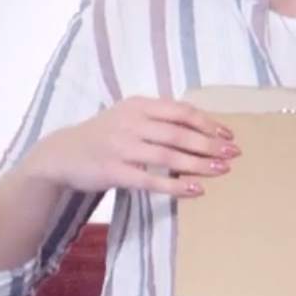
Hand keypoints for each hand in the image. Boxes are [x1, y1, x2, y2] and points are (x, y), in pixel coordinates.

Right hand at [23, 97, 237, 197]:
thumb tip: (202, 129)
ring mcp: (121, 147)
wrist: (61, 154)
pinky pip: (151, 180)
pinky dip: (175, 185)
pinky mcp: (114, 171)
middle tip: (233, 154)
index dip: (207, 123)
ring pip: (168, 156)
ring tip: (222, 171)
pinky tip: (196, 190)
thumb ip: (158, 118)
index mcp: (138, 105)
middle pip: (179, 133)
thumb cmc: (104, 135)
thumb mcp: (128, 116)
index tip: (228, 135)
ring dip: (199, 164)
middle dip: (210, 144)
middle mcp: (130, 123)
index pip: (181, 111)